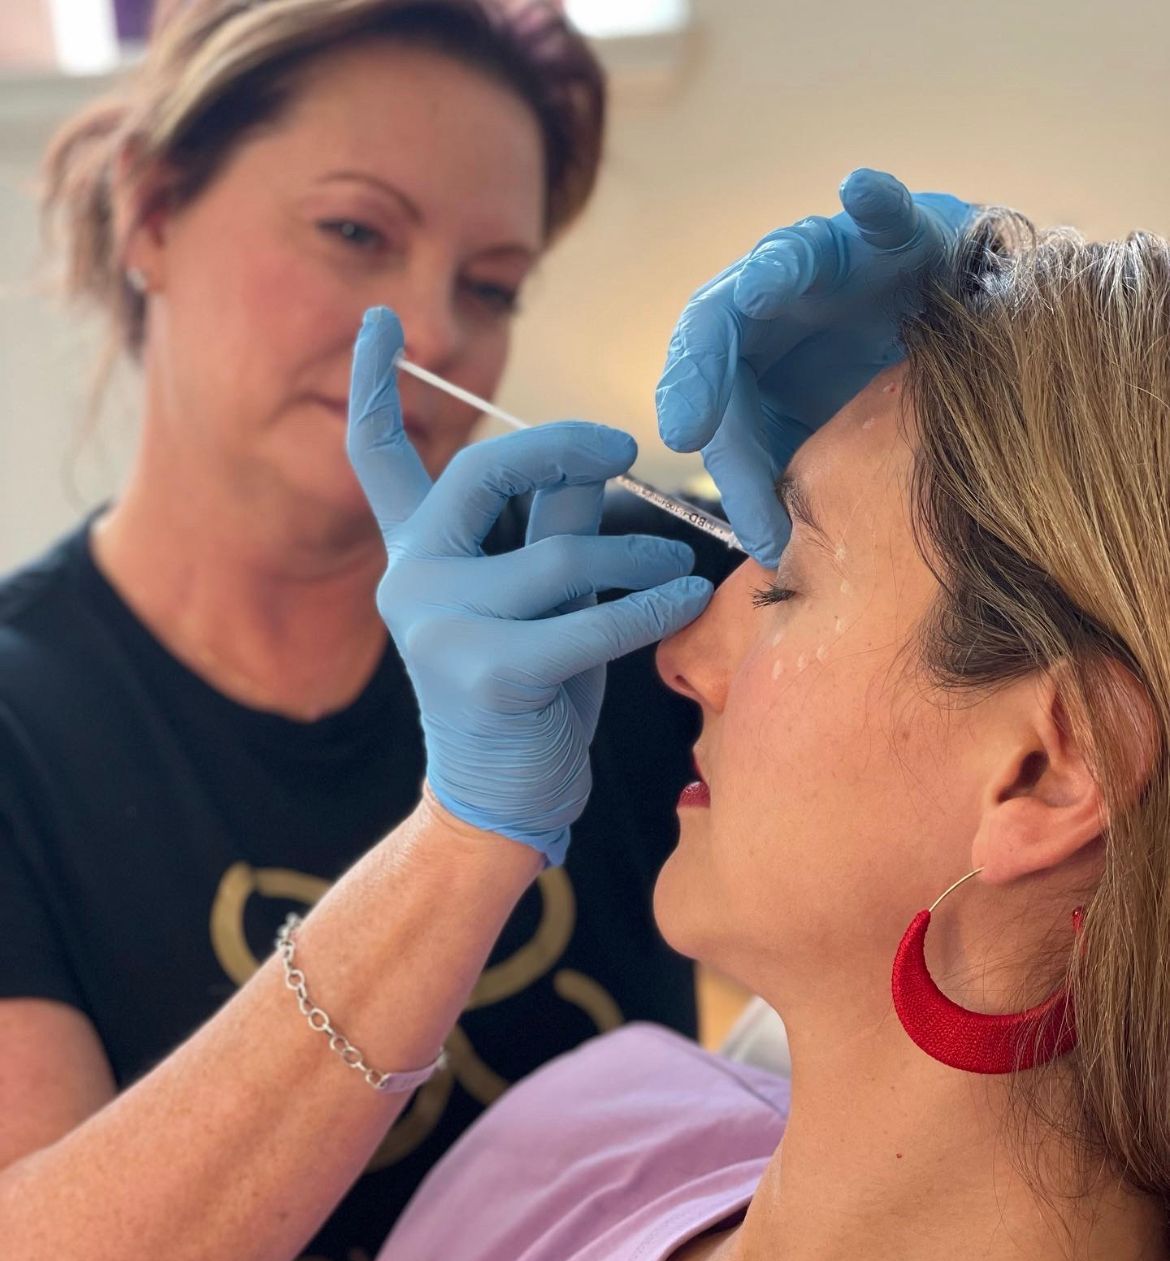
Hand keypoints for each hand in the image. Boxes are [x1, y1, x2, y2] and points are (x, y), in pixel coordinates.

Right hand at [348, 307, 712, 865]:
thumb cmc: (527, 691)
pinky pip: (591, 620)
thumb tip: (586, 458)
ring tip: (673, 565)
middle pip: (484, 474)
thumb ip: (545, 527)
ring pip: (561, 556)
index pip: (377, 458)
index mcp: (414, 556)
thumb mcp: (533, 598)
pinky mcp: (488, 674)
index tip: (380, 318)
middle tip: (625, 447)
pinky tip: (688, 596)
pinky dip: (652, 606)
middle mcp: (410, 582)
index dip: (375, 384)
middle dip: (563, 448)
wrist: (499, 801)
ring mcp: (441, 629)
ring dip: (635, 553)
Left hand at [655, 168, 975, 566]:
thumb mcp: (820, 454)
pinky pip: (888, 215)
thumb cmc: (872, 410)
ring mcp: (832, 263)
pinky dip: (877, 201)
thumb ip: (786, 488)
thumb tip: (769, 552)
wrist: (957, 362)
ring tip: (765, 287)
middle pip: (721, 321)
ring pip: (792, 257)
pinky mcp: (899, 236)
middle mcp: (775, 304)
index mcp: (745, 358)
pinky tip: (860, 190)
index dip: (694, 407)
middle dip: (704, 364)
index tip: (683, 437)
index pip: (705, 384)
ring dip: (778, 267)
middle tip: (690, 418)